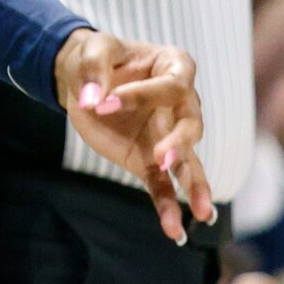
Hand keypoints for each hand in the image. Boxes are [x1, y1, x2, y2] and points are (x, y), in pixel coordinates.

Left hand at [51, 29, 215, 242]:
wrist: (82, 78)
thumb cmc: (94, 57)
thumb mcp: (90, 50)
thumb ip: (92, 70)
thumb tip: (92, 101)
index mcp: (174, 68)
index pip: (170, 87)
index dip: (141, 95)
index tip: (104, 102)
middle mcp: (181, 104)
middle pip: (190, 126)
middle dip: (179, 143)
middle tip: (161, 158)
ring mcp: (167, 135)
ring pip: (187, 163)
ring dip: (193, 186)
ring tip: (202, 214)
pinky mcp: (148, 159)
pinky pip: (163, 185)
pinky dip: (168, 206)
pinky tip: (177, 232)